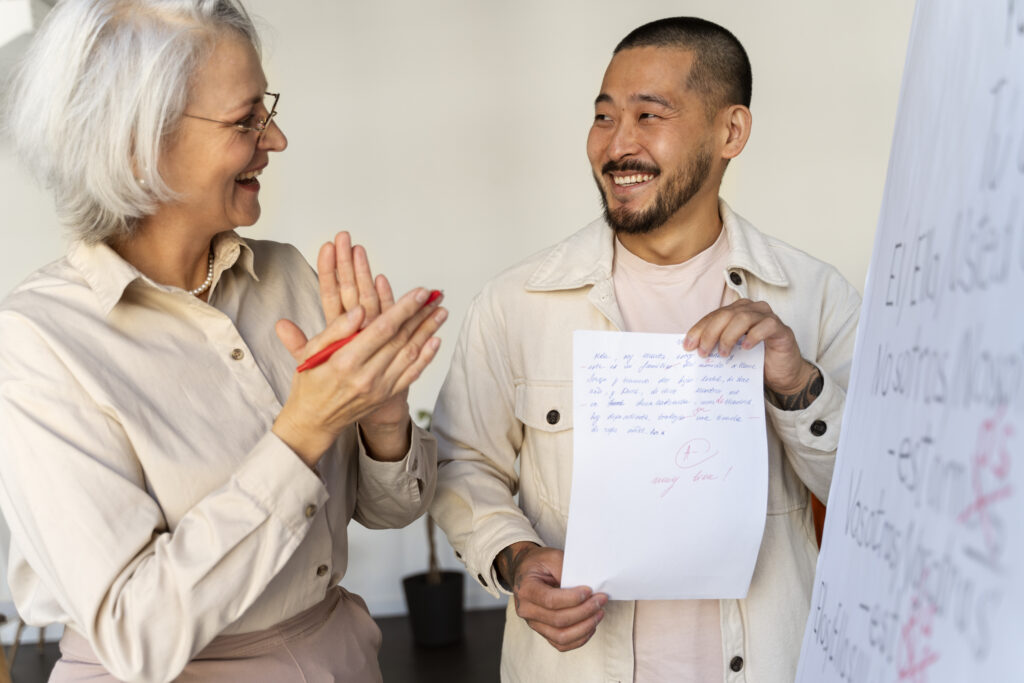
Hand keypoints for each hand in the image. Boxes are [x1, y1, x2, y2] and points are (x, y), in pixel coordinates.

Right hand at [273, 233, 446, 465]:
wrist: (314, 421)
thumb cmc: (310, 381)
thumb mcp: (311, 352)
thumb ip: (336, 329)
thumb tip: (360, 310)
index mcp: (346, 361)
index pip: (383, 329)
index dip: (404, 309)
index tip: (420, 292)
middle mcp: (366, 376)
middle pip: (401, 339)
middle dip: (421, 315)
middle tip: (436, 296)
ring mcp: (379, 389)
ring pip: (410, 354)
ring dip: (428, 331)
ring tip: (440, 313)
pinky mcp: (386, 396)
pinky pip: (411, 374)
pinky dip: (426, 357)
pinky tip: (435, 341)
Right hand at [495, 542, 606, 651]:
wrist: (527, 572)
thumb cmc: (540, 563)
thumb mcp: (551, 557)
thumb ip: (565, 570)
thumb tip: (585, 586)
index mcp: (526, 589)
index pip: (550, 600)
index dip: (573, 599)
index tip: (589, 591)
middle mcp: (526, 609)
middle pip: (559, 620)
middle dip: (585, 611)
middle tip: (601, 600)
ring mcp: (534, 623)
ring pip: (561, 636)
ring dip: (585, 627)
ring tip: (599, 613)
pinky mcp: (543, 632)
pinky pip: (561, 644)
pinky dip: (579, 639)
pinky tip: (591, 626)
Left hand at [683, 298, 820, 406]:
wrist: (783, 375)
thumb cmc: (756, 361)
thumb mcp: (731, 352)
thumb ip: (715, 345)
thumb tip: (691, 349)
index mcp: (736, 312)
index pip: (713, 316)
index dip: (698, 330)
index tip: (687, 346)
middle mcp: (751, 309)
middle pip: (725, 315)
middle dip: (710, 333)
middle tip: (703, 352)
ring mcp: (767, 317)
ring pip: (743, 317)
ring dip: (728, 336)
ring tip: (723, 353)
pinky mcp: (781, 329)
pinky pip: (766, 326)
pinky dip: (754, 335)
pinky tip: (746, 347)